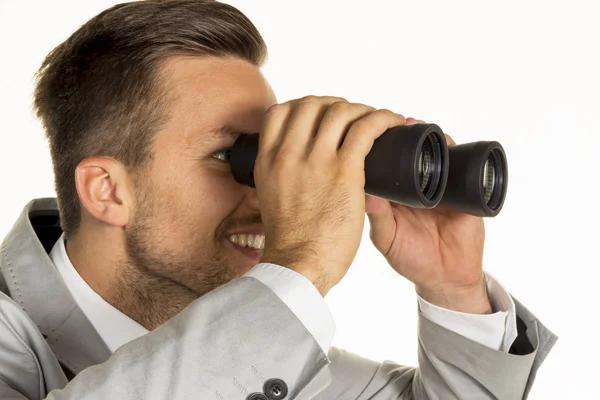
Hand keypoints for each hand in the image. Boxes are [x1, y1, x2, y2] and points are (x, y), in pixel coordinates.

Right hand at [255, 95, 406, 295]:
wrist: (298, 265)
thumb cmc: (289, 240)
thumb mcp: (270, 197)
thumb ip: (280, 176)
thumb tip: (294, 166)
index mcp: (268, 160)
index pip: (279, 111)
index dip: (303, 106)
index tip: (320, 115)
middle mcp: (289, 153)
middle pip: (312, 104)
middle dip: (335, 104)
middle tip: (351, 117)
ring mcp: (316, 160)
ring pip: (340, 112)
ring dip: (361, 109)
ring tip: (374, 120)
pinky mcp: (344, 171)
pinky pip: (365, 129)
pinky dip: (382, 119)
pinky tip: (391, 122)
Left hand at [365, 118, 490, 313]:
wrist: (446, 278)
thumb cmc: (411, 259)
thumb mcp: (387, 239)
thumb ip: (378, 217)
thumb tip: (364, 193)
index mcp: (395, 194)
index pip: (387, 163)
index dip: (380, 146)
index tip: (371, 129)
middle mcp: (417, 186)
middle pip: (411, 152)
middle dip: (404, 134)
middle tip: (396, 122)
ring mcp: (441, 187)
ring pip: (435, 154)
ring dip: (428, 137)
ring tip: (417, 126)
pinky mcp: (464, 193)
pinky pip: (462, 167)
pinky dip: (455, 151)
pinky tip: (447, 143)